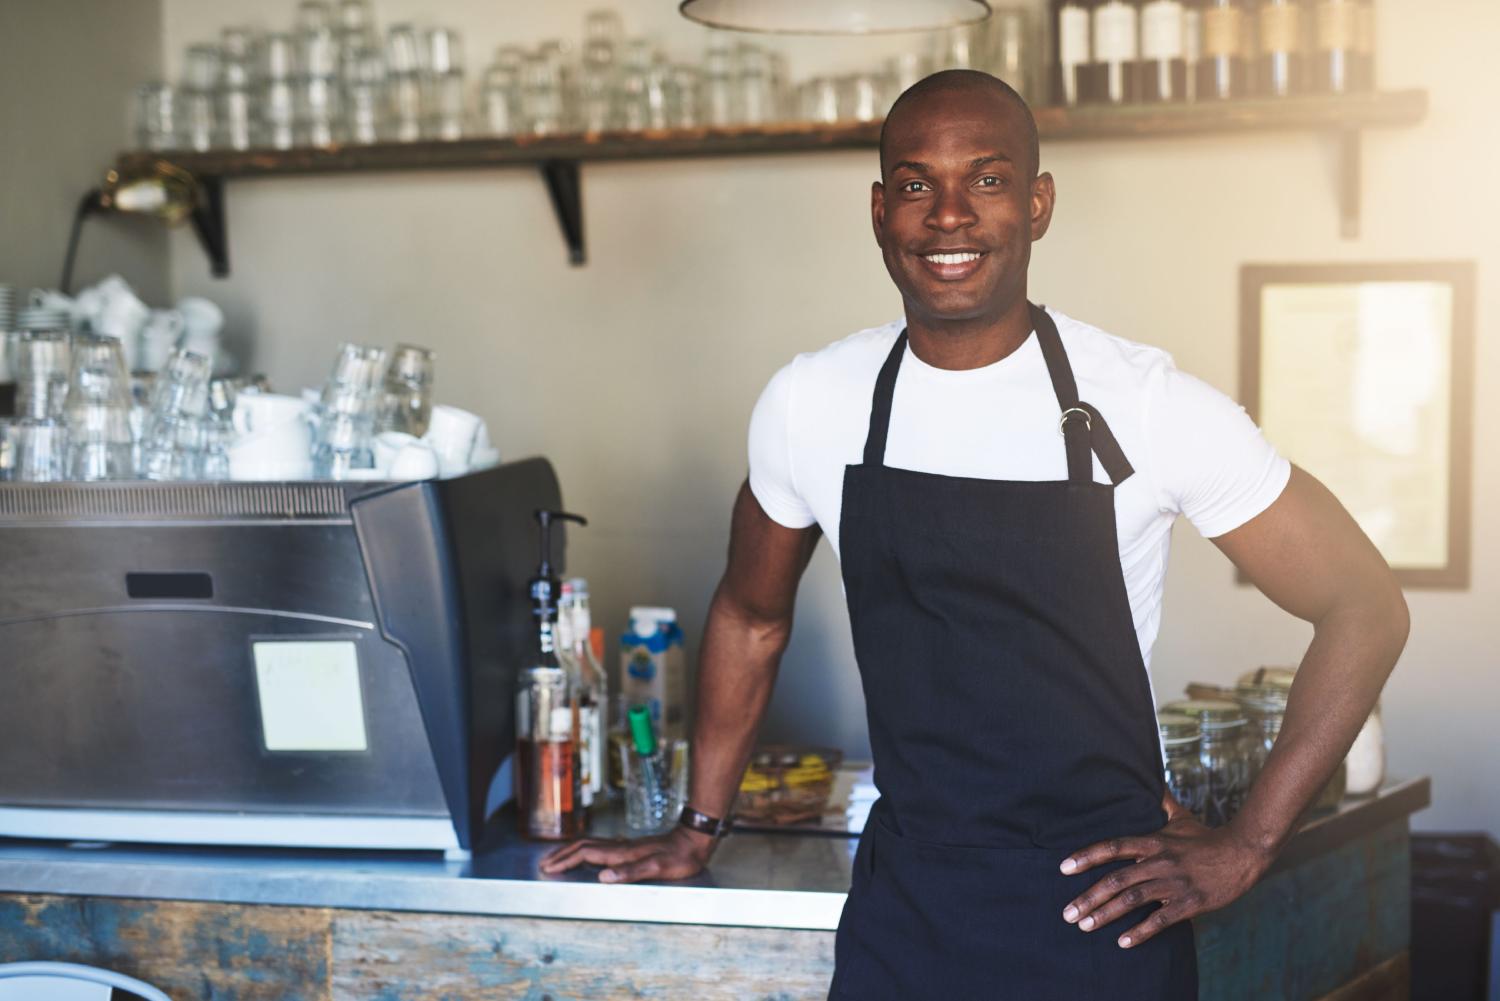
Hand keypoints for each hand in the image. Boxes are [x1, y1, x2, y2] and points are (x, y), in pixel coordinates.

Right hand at [539, 825, 717, 883]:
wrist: (694, 840)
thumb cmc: (679, 857)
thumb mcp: (658, 867)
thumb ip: (631, 872)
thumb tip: (603, 877)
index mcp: (622, 853)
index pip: (585, 854)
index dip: (565, 861)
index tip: (548, 868)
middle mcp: (620, 847)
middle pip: (582, 846)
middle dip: (561, 854)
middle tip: (544, 863)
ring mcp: (625, 846)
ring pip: (590, 844)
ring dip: (571, 851)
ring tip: (557, 858)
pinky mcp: (631, 848)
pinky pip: (599, 847)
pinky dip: (585, 851)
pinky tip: (586, 856)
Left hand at [1059, 810, 1273, 948]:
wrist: (1244, 852)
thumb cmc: (1208, 837)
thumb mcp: (1181, 818)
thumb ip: (1161, 804)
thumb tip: (1149, 780)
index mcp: (1153, 841)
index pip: (1113, 846)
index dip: (1087, 856)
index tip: (1063, 868)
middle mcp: (1159, 861)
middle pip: (1116, 879)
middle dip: (1088, 897)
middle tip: (1067, 913)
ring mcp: (1174, 883)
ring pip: (1133, 899)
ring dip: (1106, 914)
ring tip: (1085, 926)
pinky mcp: (1191, 902)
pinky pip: (1161, 920)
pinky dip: (1140, 932)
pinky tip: (1122, 942)